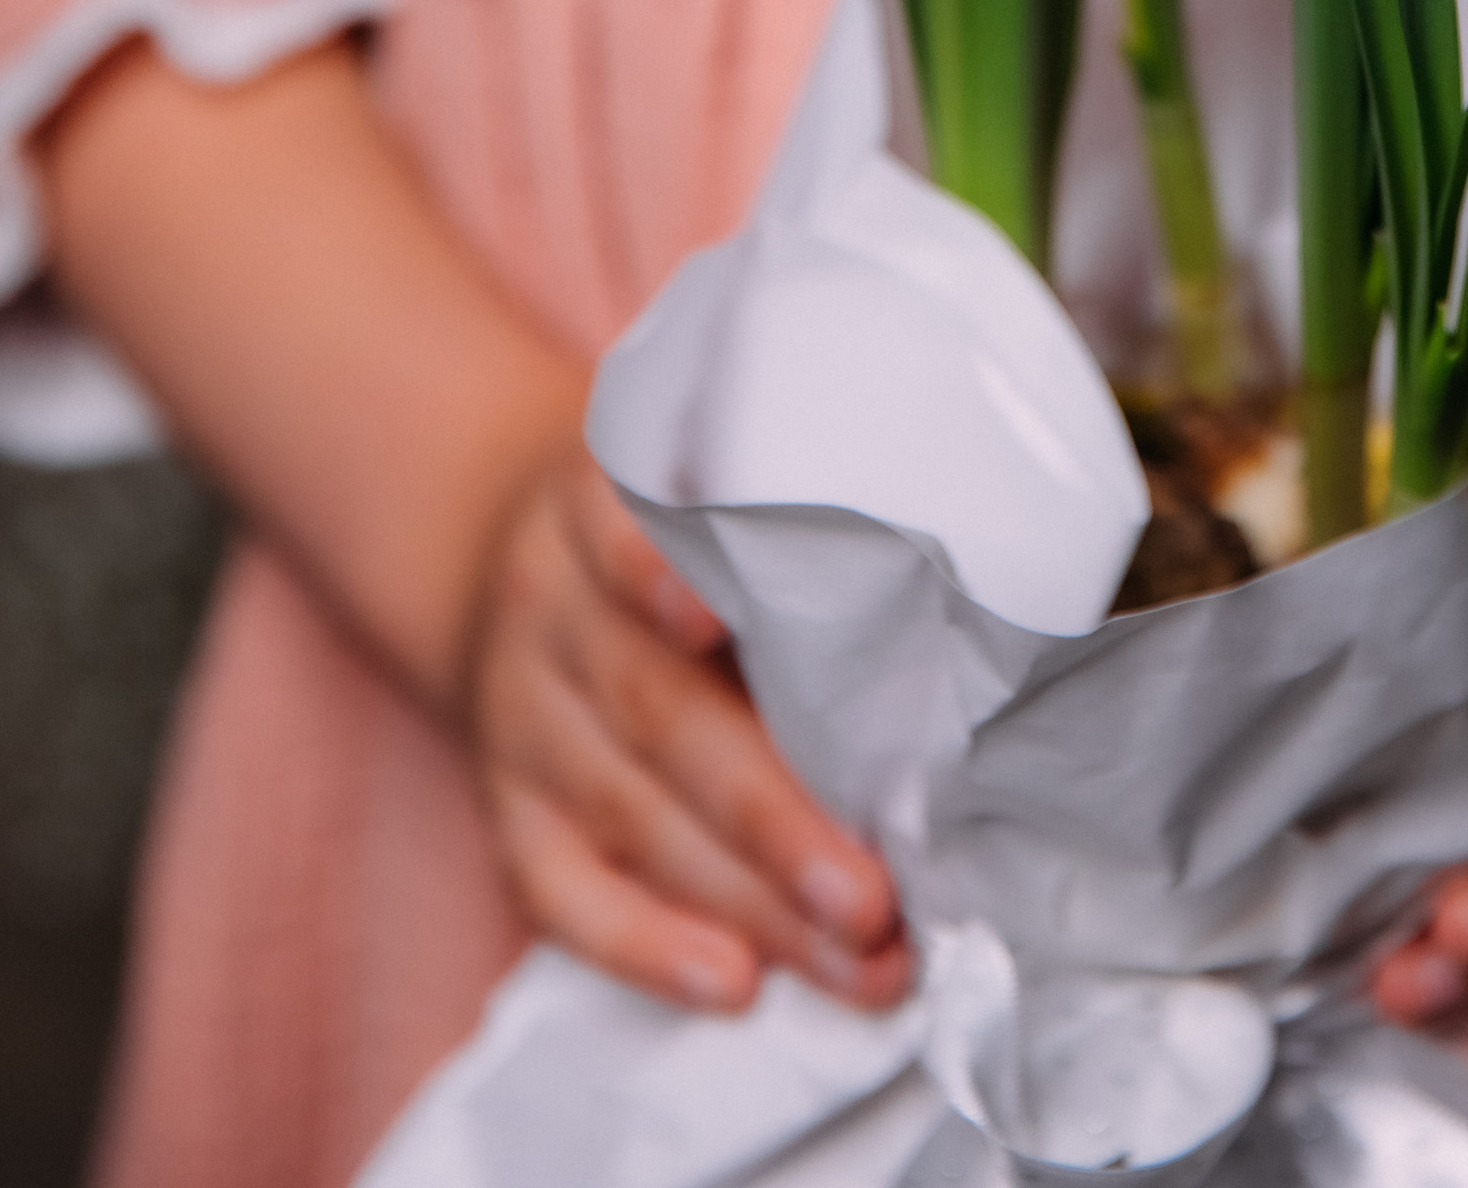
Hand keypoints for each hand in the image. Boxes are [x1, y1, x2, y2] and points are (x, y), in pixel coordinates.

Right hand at [465, 443, 914, 1016]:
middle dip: (771, 814)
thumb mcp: (724, 486)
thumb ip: (802, 538)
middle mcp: (550, 602)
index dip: (661, 572)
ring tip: (861, 957)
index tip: (714, 618)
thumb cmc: (693, 531)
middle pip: (656, 711)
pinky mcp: (511, 810)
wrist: (546, 572)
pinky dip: (647, 945)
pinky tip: (734, 981)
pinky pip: (564, 893)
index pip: (624, 530)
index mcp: (603, 500)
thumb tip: (955, 639)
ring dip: (751, 902)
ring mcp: (521, 714)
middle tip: (874, 895)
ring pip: (631, 819)